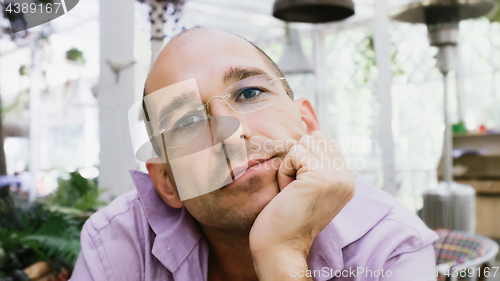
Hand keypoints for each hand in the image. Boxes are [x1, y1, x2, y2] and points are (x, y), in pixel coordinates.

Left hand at [249, 131, 354, 278]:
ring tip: (292, 190)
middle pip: (315, 137)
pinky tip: (288, 192)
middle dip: (297, 159)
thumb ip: (317, 162)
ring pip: (305, 143)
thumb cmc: (286, 216)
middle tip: (294, 188)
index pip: (325, 140)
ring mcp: (336, 178)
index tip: (300, 186)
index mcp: (346, 180)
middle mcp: (347, 178)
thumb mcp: (309, 186)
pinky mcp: (321, 178)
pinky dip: (284, 171)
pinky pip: (294, 154)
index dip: (303, 156)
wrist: (280, 247)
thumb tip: (311, 131)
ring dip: (290, 165)